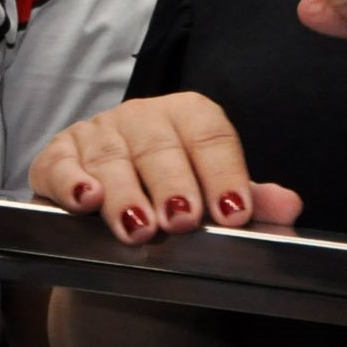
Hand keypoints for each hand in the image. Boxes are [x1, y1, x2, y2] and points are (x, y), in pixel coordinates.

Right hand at [30, 94, 302, 241]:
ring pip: (111, 160)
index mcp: (187, 117)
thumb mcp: (216, 202)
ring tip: (139, 229)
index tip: (233, 213)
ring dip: (125, 195)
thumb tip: (289, 205)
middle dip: (171, 184)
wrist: (124, 218)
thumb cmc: (177, 200)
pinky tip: (85, 200)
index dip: (223, 172)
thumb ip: (252, 203)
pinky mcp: (58, 157)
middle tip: (182, 221)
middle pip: (158, 146)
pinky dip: (70, 182)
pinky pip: (59, 164)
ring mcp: (97, 134)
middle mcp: (141, 118)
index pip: (209, 133)